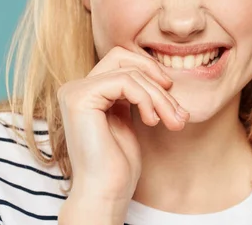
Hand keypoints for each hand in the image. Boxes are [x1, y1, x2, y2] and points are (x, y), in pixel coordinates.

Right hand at [57, 46, 188, 204]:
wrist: (105, 193)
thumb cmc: (118, 164)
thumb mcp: (129, 119)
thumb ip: (135, 94)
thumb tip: (162, 74)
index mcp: (86, 91)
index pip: (121, 61)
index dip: (149, 72)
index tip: (171, 98)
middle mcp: (75, 87)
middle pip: (123, 58)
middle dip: (155, 80)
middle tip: (177, 111)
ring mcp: (74, 91)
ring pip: (129, 72)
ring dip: (158, 97)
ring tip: (172, 121)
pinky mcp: (80, 97)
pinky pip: (124, 82)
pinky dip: (146, 99)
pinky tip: (151, 121)